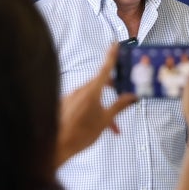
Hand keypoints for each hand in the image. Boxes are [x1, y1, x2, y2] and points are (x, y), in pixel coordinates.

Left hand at [56, 44, 138, 164]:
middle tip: (120, 96)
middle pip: (99, 84)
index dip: (111, 56)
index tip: (115, 44)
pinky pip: (80, 102)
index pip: (105, 69)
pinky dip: (90, 111)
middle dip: (111, 91)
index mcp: (92, 92)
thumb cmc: (81, 134)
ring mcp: (70, 96)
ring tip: (110, 126)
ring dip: (101, 106)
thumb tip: (132, 96)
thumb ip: (119, 106)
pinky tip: (92, 125)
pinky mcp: (64, 104)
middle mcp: (79, 90)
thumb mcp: (105, 120)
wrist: (56, 145)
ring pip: (90, 96)